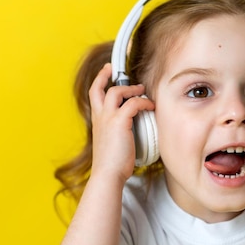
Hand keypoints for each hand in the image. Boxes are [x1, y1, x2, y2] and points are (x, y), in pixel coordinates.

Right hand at [88, 63, 154, 183]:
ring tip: (141, 90)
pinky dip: (143, 102)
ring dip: (131, 89)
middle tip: (115, 69)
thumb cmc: (113, 164)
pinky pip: (133, 104)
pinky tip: (151, 107)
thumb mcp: (113, 143)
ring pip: (116, 92)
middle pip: (99, 89)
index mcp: (97, 121)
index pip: (94, 95)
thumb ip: (119, 132)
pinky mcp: (119, 122)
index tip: (106, 71)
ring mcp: (108, 118)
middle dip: (106, 75)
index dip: (99, 81)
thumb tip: (135, 129)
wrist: (108, 174)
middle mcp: (100, 117)